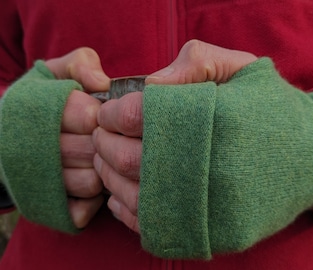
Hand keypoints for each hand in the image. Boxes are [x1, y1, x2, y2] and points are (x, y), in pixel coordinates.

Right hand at [45, 48, 109, 227]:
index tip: (102, 114)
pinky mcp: (45, 206)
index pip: (91, 118)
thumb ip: (80, 65)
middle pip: (93, 151)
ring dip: (101, 170)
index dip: (104, 117)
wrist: (7, 134)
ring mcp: (38, 182)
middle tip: (102, 136)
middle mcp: (33, 149)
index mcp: (37, 111)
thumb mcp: (55, 72)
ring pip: (91, 182)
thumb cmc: (41, 100)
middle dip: (104, 142)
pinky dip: (90, 201)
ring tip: (94, 157)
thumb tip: (103, 83)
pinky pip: (81, 211)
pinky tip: (87, 181)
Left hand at [93, 39, 256, 232]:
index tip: (109, 112)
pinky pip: (152, 229)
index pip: (140, 115)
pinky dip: (126, 211)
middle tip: (101, 135)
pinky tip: (123, 194)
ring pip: (135, 198)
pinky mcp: (214, 234)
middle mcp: (214, 169)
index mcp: (217, 120)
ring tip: (108, 160)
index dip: (114, 113)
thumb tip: (147, 85)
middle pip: (131, 160)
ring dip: (110, 177)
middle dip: (105, 144)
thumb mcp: (240, 67)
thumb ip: (193, 63)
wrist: (311, 157)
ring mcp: (214, 209)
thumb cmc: (268, 108)